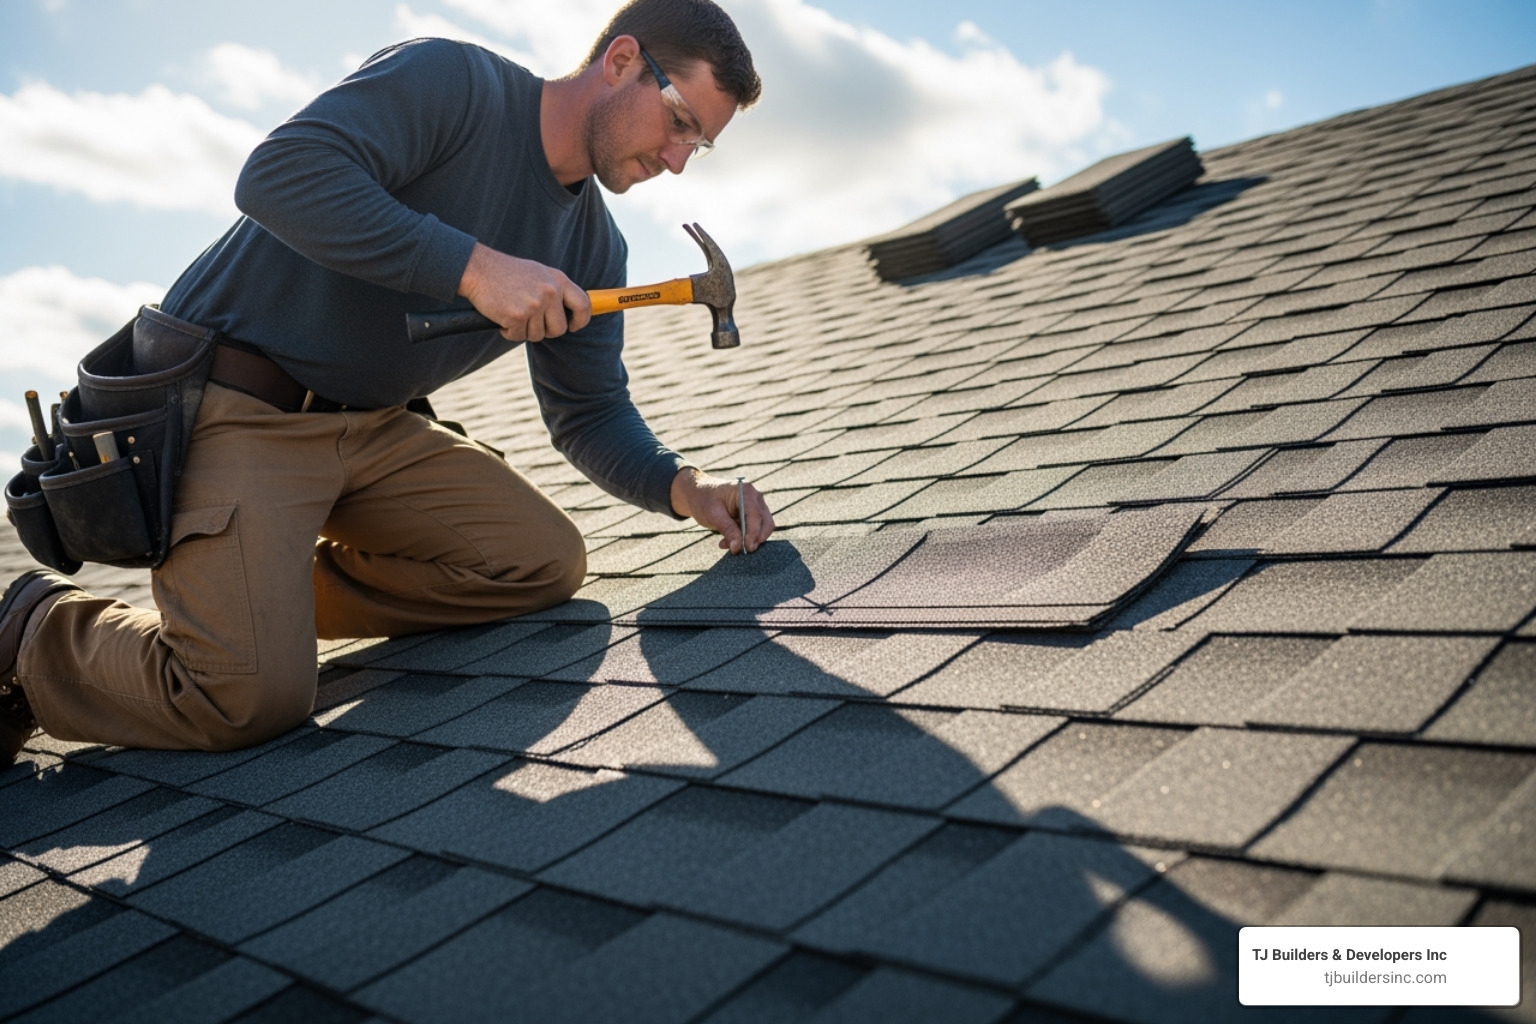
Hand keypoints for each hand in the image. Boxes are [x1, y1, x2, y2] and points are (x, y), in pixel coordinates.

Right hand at [457, 242, 591, 341]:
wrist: (479, 269)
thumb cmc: (507, 273)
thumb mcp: (539, 273)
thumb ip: (555, 290)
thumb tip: (571, 311)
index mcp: (558, 280)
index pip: (583, 305)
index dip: (580, 320)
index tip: (573, 326)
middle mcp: (550, 292)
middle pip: (559, 329)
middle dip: (545, 331)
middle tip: (530, 320)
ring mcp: (534, 304)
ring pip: (537, 335)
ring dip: (524, 330)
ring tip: (512, 312)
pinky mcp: (517, 316)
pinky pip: (518, 336)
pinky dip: (508, 331)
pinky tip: (502, 316)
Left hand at [670, 467, 774, 554]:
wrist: (698, 494)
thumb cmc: (704, 500)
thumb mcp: (713, 515)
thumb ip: (728, 530)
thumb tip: (739, 548)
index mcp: (745, 491)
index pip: (756, 515)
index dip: (753, 533)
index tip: (748, 548)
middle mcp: (755, 497)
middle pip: (765, 522)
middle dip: (755, 539)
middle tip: (744, 551)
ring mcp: (755, 506)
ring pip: (762, 528)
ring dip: (748, 540)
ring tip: (727, 545)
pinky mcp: (752, 516)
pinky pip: (754, 531)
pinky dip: (743, 539)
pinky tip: (727, 542)